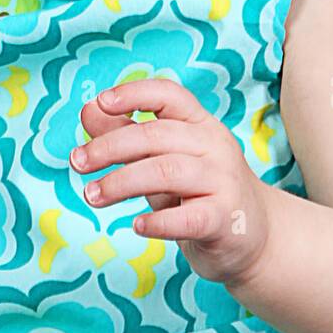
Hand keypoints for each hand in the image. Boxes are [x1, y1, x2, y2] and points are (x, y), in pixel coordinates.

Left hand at [70, 78, 271, 286]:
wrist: (255, 239)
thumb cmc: (199, 195)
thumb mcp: (161, 161)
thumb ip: (127, 136)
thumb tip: (88, 109)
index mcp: (201, 124)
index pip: (169, 95)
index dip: (134, 93)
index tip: (101, 102)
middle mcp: (216, 146)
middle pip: (157, 135)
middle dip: (110, 147)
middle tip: (77, 162)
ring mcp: (224, 182)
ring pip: (167, 172)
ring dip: (121, 182)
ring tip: (92, 196)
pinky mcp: (226, 219)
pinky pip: (188, 218)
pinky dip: (157, 222)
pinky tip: (136, 226)